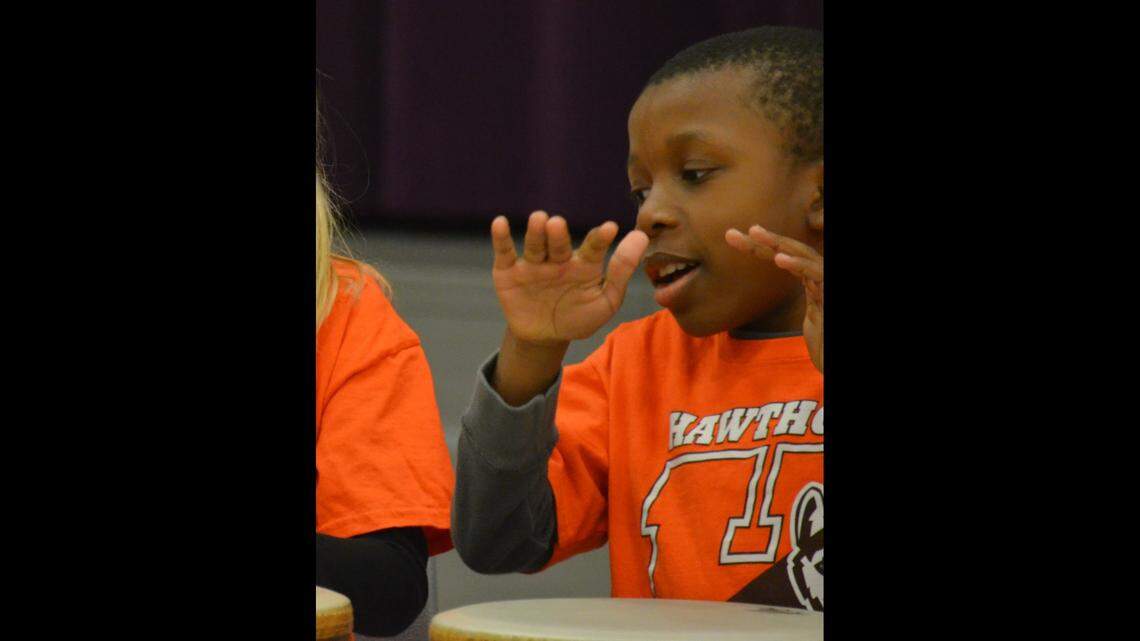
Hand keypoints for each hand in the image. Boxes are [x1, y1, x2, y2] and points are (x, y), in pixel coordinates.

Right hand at [491, 211, 648, 345]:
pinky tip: (500, 223)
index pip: (593, 247)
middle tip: (558, 224)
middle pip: (559, 243)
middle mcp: (558, 258)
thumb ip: (622, 271)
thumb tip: (641, 236)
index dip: (600, 238)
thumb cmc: (579, 317)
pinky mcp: (508, 272)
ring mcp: (533, 264)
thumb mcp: (606, 301)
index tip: (610, 229)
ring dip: (536, 232)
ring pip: (535, 245)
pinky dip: (501, 238)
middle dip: (559, 234)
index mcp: (584, 263)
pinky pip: (505, 253)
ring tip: (540, 220)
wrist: (544, 338)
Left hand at [725, 225, 822, 372]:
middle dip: (762, 239)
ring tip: (755, 233)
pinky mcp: (828, 293)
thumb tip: (762, 303)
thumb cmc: (824, 343)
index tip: (736, 238)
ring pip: (802, 254)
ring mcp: (825, 283)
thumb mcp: (807, 322)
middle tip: (732, 233)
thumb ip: (791, 308)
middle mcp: (819, 277)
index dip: (760, 247)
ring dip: (778, 242)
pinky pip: (815, 274)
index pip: (783, 257)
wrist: (837, 359)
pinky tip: (780, 258)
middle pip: (790, 251)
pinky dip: (798, 264)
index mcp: (811, 281)